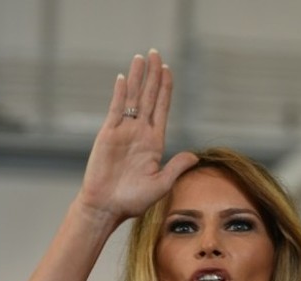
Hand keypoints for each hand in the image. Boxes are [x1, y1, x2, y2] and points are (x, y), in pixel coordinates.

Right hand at [77, 49, 198, 223]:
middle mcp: (140, 133)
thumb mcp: (161, 185)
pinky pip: (115, 109)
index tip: (168, 70)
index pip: (162, 109)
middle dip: (153, 75)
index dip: (166, 89)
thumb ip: (176, 168)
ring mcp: (124, 132)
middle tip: (156, 53)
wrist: (106, 207)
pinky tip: (125, 78)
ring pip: (133, 98)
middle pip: (149, 97)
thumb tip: (194, 156)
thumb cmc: (132, 201)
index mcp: (154, 143)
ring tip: (141, 57)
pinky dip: (120, 93)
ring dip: (138, 78)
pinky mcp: (108, 134)